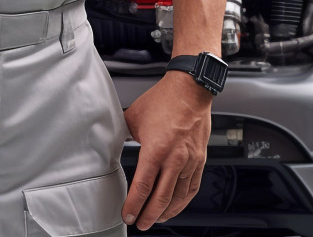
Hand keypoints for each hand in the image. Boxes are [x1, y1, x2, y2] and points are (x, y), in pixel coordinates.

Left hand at [121, 72, 211, 229]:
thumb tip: (112, 142)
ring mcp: (190, 161)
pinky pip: (192, 188)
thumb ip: (124, 134)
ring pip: (178, 197)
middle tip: (139, 223)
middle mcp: (175, 159)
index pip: (143, 186)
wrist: (189, 89)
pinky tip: (176, 206)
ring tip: (155, 219)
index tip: (128, 215)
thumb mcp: (134, 116)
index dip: (134, 204)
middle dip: (148, 215)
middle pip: (161, 198)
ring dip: (166, 212)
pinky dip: (183, 201)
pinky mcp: (200, 160)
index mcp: (156, 149)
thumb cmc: (163, 100)